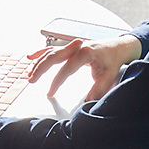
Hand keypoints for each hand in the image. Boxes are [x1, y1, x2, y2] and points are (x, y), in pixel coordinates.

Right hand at [27, 35, 142, 101]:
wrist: (118, 47)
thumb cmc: (113, 60)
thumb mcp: (108, 76)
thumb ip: (98, 89)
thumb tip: (89, 102)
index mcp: (86, 52)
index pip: (67, 68)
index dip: (57, 81)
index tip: (50, 92)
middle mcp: (76, 46)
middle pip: (53, 56)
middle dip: (41, 68)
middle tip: (32, 80)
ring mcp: (72, 45)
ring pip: (51, 52)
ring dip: (38, 62)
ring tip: (29, 75)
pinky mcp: (70, 47)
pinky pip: (52, 48)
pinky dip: (41, 52)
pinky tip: (30, 56)